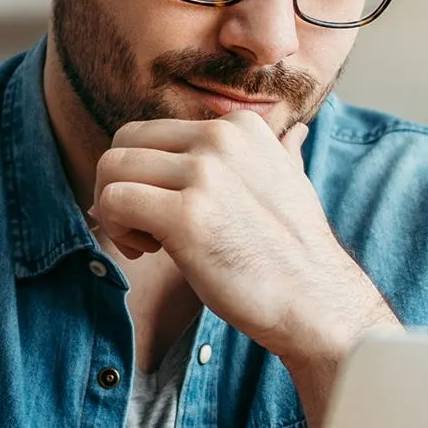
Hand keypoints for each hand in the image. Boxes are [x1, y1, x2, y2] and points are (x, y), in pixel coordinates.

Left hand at [89, 111, 396, 372]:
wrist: (316, 302)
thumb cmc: (295, 253)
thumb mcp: (293, 183)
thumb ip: (281, 152)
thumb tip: (296, 132)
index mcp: (239, 125)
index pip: (153, 131)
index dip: (146, 173)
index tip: (165, 210)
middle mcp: (220, 138)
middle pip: (125, 141)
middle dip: (118, 184)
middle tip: (141, 227)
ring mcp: (204, 173)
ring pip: (111, 168)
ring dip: (113, 210)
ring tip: (144, 242)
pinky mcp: (186, 215)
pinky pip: (113, 201)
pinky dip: (114, 229)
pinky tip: (145, 252)